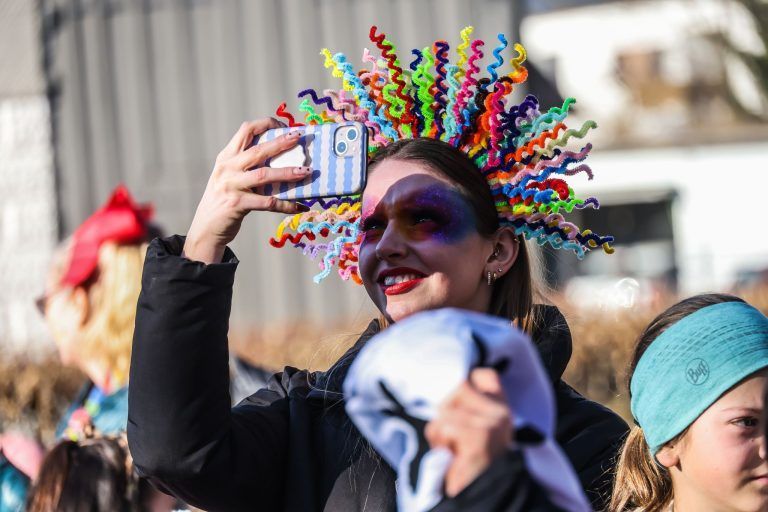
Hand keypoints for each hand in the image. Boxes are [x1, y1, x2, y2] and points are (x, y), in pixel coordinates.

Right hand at [183, 118, 310, 262]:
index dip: (266, 124)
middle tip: (300, 138)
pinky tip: (299, 206)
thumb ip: (247, 166)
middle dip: (281, 143)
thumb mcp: (230, 177)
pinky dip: (285, 205)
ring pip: (264, 175)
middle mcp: (227, 168)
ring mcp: (231, 186)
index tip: (284, 127)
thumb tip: (282, 159)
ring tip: (306, 172)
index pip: (246, 131)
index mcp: (226, 157)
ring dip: (287, 173)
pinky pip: (267, 202)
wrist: (206, 228)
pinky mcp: (236, 204)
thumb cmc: (224, 201)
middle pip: (258, 150)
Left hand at [424, 368, 513, 497]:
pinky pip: (447, 426)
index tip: (455, 400)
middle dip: (443, 410)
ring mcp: (495, 423)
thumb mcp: (468, 432)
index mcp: (502, 409)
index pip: (487, 375)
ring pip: (448, 410)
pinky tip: (451, 457)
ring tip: (449, 450)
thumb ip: (462, 410)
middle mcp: (503, 413)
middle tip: (445, 436)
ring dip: (438, 432)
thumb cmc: (468, 466)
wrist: (481, 499)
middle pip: (460, 386)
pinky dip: (441, 442)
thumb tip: (442, 391)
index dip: (468, 379)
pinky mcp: (482, 437)